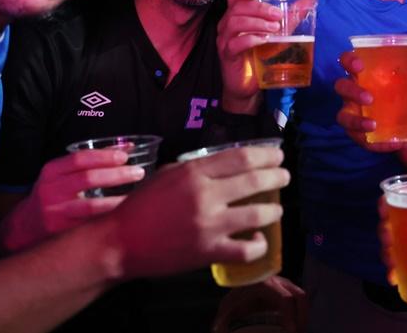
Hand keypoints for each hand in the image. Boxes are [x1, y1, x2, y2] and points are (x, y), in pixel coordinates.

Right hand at [0, 149, 139, 252]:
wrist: (23, 228)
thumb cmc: (51, 195)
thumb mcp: (60, 175)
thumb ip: (89, 162)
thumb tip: (127, 147)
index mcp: (51, 172)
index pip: (79, 159)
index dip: (104, 156)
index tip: (125, 156)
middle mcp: (51, 191)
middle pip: (88, 179)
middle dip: (117, 175)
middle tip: (138, 173)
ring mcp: (55, 213)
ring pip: (92, 206)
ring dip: (117, 200)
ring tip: (136, 197)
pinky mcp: (61, 233)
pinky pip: (91, 225)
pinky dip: (109, 219)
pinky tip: (123, 216)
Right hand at [111, 144, 288, 279]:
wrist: (121, 243)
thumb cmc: (142, 206)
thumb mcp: (167, 173)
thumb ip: (196, 167)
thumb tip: (227, 164)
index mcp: (194, 172)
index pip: (241, 157)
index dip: (266, 155)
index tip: (277, 155)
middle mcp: (205, 195)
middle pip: (255, 181)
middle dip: (277, 177)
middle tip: (285, 176)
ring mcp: (209, 225)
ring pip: (258, 214)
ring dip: (274, 210)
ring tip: (278, 209)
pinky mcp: (209, 252)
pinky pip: (246, 249)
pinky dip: (258, 244)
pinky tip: (258, 239)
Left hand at [212, 275, 307, 332]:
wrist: (240, 281)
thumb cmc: (235, 294)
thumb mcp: (228, 306)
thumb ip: (222, 318)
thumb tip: (217, 329)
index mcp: (264, 285)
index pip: (285, 299)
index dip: (290, 317)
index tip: (291, 332)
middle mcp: (279, 282)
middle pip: (300, 297)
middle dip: (302, 318)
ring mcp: (286, 284)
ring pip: (303, 298)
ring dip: (304, 317)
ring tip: (299, 331)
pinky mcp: (290, 290)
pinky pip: (300, 300)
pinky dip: (302, 314)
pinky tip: (297, 326)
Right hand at [216, 0, 282, 112]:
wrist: (248, 85)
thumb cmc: (260, 56)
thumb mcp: (277, 34)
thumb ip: (290, 17)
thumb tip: (308, 0)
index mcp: (236, 15)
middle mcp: (226, 24)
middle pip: (237, 8)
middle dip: (259, 8)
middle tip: (277, 15)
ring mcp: (225, 39)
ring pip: (235, 23)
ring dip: (256, 23)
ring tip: (274, 28)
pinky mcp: (227, 54)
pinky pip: (235, 43)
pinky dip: (250, 39)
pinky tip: (263, 41)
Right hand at [334, 51, 406, 152]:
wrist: (402, 116)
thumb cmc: (397, 90)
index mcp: (362, 73)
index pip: (347, 61)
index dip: (349, 61)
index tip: (359, 66)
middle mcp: (352, 91)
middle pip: (341, 87)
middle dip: (352, 91)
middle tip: (370, 98)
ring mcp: (352, 113)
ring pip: (343, 117)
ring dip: (356, 121)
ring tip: (372, 125)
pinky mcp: (358, 133)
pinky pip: (360, 139)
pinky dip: (374, 143)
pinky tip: (391, 144)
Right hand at [378, 198, 406, 283]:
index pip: (398, 196)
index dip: (386, 203)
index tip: (385, 212)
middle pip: (390, 222)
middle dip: (385, 232)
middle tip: (391, 240)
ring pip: (392, 245)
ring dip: (387, 253)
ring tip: (392, 263)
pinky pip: (402, 264)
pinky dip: (395, 271)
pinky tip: (394, 279)